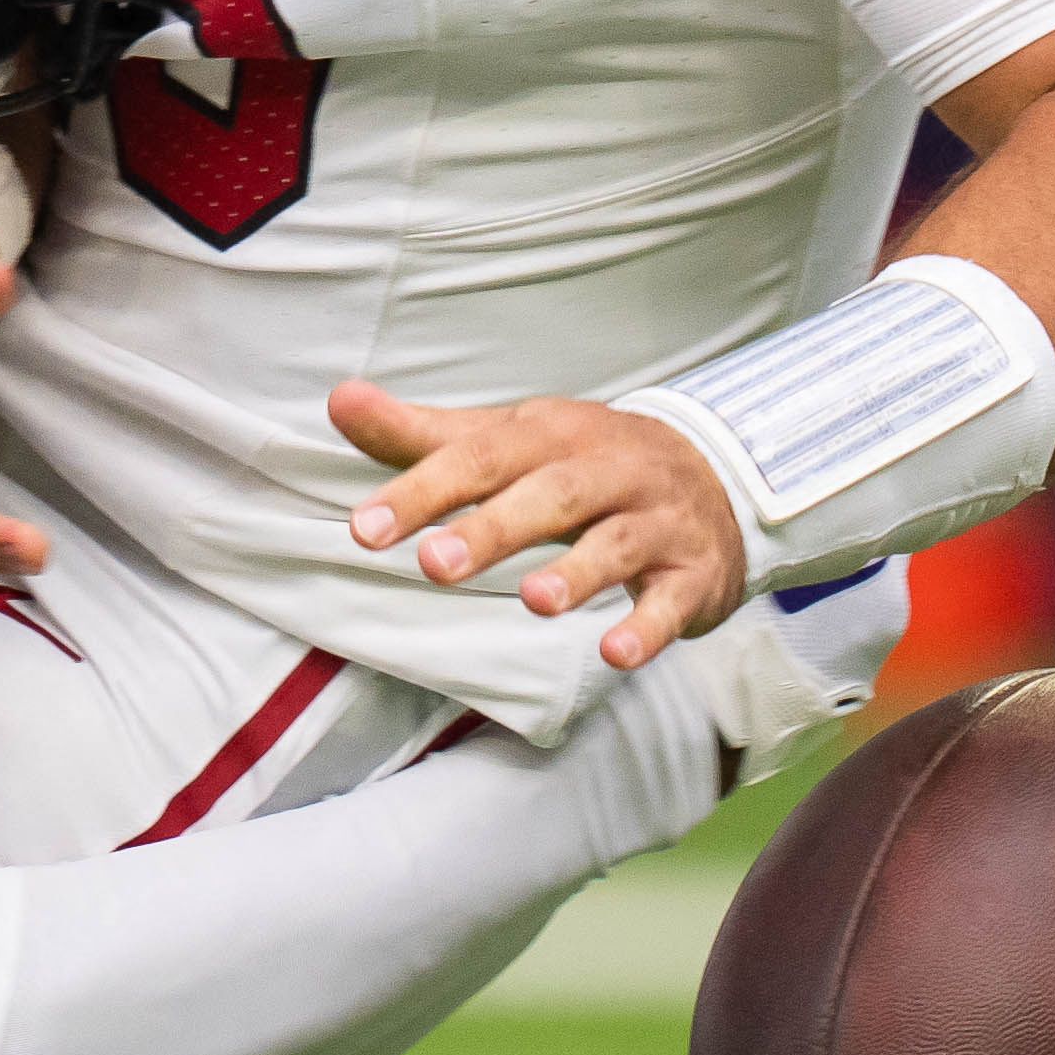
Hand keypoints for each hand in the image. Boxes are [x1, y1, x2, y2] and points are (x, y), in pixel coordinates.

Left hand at [329, 381, 744, 670]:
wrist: (715, 476)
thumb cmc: (582, 463)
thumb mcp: (507, 440)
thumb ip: (422, 434)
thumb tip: (339, 400)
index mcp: (550, 435)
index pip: (479, 458)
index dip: (421, 491)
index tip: (363, 530)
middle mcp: (606, 470)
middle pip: (549, 494)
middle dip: (493, 528)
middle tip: (435, 564)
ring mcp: (655, 520)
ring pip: (615, 543)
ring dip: (576, 572)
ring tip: (533, 600)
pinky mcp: (691, 572)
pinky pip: (671, 600)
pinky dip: (647, 627)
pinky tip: (614, 653)